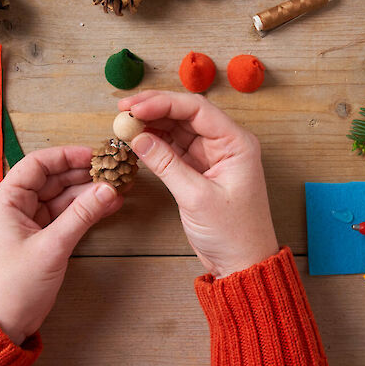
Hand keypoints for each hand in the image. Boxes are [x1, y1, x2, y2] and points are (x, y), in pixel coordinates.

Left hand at [0, 147, 122, 344]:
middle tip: (112, 170)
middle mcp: (17, 205)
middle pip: (53, 178)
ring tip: (118, 187)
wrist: (3, 323)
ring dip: (89, 192)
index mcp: (6, 200)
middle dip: (83, 174)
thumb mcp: (51, 247)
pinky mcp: (42, 236)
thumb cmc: (14, 285)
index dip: (67, 156)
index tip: (94, 155)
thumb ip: (81, 215)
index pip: (38, 164)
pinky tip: (109, 205)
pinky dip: (86, 210)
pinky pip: (67, 215)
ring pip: (63, 196)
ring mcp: (31, 221)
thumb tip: (108, 189)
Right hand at [119, 91, 277, 278]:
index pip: (197, 109)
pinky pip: (173, 148)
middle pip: (185, 114)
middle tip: (123, 109)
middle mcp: (224, 143)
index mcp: (236, 143)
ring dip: (151, 124)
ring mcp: (210, 155)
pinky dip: (154, 143)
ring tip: (124, 123)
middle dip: (154, 108)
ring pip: (177, 129)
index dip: (164, 103)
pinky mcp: (198, 169)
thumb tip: (138, 138)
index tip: (136, 107)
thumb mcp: (197, 197)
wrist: (241, 263)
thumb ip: (166, 164)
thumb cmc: (233, 233)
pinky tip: (136, 139)